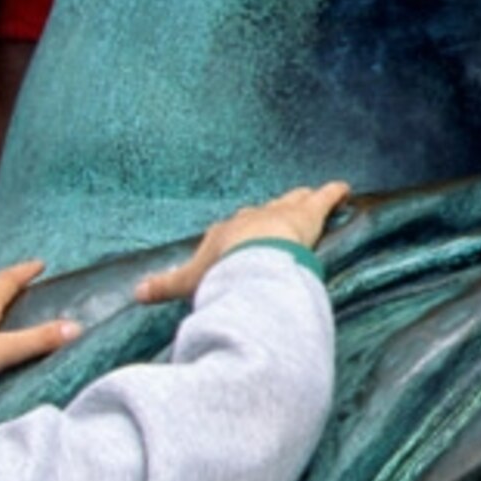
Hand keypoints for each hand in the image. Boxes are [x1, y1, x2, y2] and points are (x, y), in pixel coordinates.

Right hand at [134, 180, 351, 308]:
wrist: (251, 258)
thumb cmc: (221, 272)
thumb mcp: (190, 281)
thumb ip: (165, 286)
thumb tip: (135, 292)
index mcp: (224, 234)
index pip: (229, 232)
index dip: (234, 236)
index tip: (236, 240)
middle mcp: (251, 217)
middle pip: (260, 213)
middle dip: (266, 216)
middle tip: (273, 219)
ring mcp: (280, 212)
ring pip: (290, 201)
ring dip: (299, 201)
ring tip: (306, 198)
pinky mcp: (307, 213)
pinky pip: (325, 197)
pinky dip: (334, 192)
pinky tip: (345, 188)